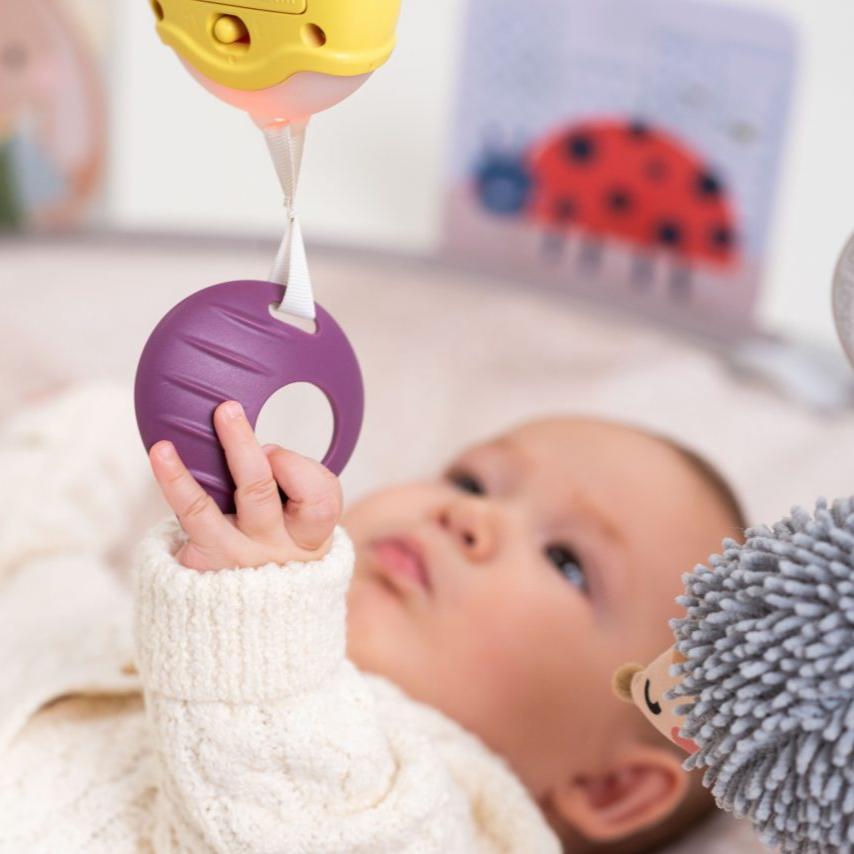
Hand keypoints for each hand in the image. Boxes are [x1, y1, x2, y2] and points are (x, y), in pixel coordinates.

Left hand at [149, 401, 341, 571]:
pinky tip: (162, 454)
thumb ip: (298, 489)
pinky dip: (174, 480)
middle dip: (243, 447)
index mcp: (311, 538)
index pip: (319, 499)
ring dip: (200, 464)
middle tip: (228, 411)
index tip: (275, 455)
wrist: (250, 622)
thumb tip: (262, 451)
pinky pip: (188, 514)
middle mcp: (276, 548)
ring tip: (184, 434)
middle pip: (262, 492)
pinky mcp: (205, 561)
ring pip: (218, 503)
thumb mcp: (307, 531)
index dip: (297, 468)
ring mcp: (237, 556)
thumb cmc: (282, 553)